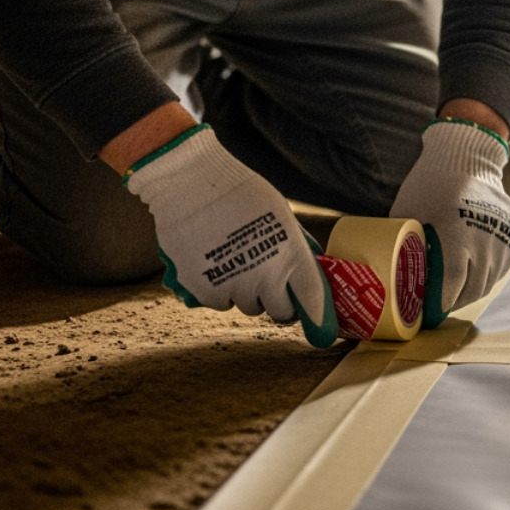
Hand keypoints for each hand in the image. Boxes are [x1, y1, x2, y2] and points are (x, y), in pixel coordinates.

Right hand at [123, 124, 337, 347]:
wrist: (191, 183)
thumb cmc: (240, 194)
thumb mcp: (281, 216)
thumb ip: (296, 247)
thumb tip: (311, 270)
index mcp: (291, 256)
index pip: (312, 300)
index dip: (317, 315)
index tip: (319, 326)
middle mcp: (266, 277)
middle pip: (280, 312)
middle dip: (276, 300)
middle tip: (266, 282)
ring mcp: (235, 286)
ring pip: (247, 306)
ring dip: (245, 293)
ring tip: (235, 261)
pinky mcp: (204, 290)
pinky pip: (218, 302)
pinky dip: (217, 289)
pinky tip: (212, 263)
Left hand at [390, 118, 509, 312]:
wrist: (467, 156)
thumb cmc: (430, 183)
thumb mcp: (409, 212)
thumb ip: (405, 243)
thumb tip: (392, 272)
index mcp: (456, 233)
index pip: (454, 283)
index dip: (442, 302)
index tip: (430, 312)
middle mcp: (485, 239)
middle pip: (474, 287)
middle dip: (456, 302)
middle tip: (438, 308)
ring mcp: (502, 237)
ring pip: (490, 280)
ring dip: (471, 292)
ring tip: (454, 296)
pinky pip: (501, 267)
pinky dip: (486, 277)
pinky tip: (471, 279)